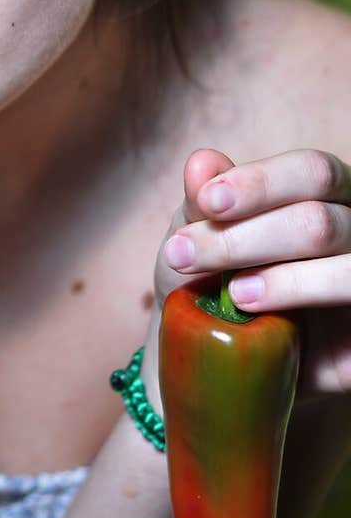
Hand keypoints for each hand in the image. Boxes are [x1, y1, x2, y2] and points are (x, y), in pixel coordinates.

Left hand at [154, 146, 350, 397]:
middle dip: (243, 238)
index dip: (259, 183)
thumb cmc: (216, 278)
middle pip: (318, 220)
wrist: (224, 355)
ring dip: (281, 278)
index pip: (311, 171)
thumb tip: (201, 162)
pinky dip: (300, 301)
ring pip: (344, 264)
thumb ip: (204, 200)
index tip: (208, 201)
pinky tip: (256, 313)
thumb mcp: (200, 236)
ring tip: (230, 293)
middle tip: (183, 255)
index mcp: (327, 193)